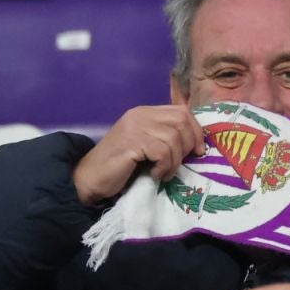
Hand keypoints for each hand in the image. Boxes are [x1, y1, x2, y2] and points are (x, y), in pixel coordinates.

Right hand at [72, 105, 206, 204]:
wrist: (90, 178)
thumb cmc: (122, 166)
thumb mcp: (147, 146)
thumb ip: (166, 137)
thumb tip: (198, 144)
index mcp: (145, 112)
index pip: (182, 111)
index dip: (196, 131)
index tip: (199, 151)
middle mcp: (140, 115)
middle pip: (182, 121)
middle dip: (189, 145)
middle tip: (179, 163)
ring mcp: (135, 126)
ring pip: (173, 138)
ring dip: (174, 161)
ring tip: (164, 172)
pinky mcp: (131, 141)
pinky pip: (162, 151)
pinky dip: (164, 166)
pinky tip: (155, 174)